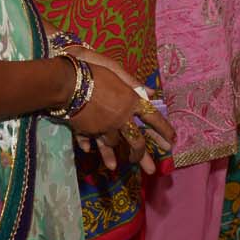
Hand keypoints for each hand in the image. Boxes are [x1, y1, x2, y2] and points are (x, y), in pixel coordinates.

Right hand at [62, 48, 175, 172]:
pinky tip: (90, 151)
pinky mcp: (88, 130)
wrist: (67, 82)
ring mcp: (104, 127)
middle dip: (142, 156)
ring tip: (115, 165)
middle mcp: (121, 117)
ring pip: (113, 144)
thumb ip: (133, 83)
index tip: (172, 142)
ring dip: (113, 154)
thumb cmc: (93, 71)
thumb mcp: (116, 71)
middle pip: (136, 141)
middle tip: (149, 169)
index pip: (153, 118)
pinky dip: (92, 147)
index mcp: (131, 101)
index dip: (164, 130)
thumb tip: (151, 93)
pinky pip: (92, 142)